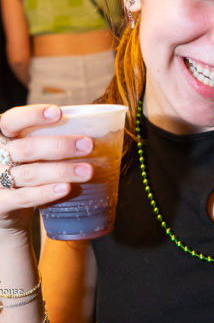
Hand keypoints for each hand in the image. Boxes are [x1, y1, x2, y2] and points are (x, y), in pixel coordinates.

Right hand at [0, 105, 93, 235]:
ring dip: (61, 171)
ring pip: (30, 173)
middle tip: (88, 145)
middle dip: (60, 146)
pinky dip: (46, 192)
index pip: (11, 120)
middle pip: (26, 148)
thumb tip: (95, 129)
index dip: (33, 115)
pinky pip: (24, 197)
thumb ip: (49, 139)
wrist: (7, 210)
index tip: (59, 113)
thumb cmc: (26, 171)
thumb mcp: (31, 152)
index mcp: (4, 137)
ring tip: (87, 171)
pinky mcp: (1, 204)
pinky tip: (66, 188)